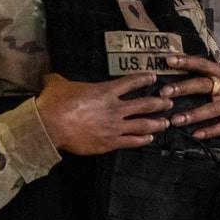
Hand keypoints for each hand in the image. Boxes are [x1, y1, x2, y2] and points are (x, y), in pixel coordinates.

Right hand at [35, 72, 171, 154]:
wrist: (50, 126)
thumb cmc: (54, 103)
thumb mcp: (57, 84)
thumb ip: (58, 79)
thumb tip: (49, 76)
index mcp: (105, 91)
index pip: (131, 82)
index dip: (144, 79)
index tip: (154, 78)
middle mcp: (115, 108)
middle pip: (145, 104)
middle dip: (160, 103)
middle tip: (169, 102)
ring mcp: (115, 126)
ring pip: (143, 124)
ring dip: (157, 123)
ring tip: (166, 123)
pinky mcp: (110, 142)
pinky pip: (132, 141)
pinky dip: (142, 140)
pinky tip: (149, 139)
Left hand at [160, 54, 219, 137]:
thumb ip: (217, 73)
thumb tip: (195, 67)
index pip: (203, 64)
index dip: (187, 61)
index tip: (170, 60)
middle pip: (202, 86)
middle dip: (183, 88)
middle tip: (164, 93)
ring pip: (209, 110)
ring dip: (191, 115)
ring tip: (175, 120)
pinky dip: (209, 131)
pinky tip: (196, 135)